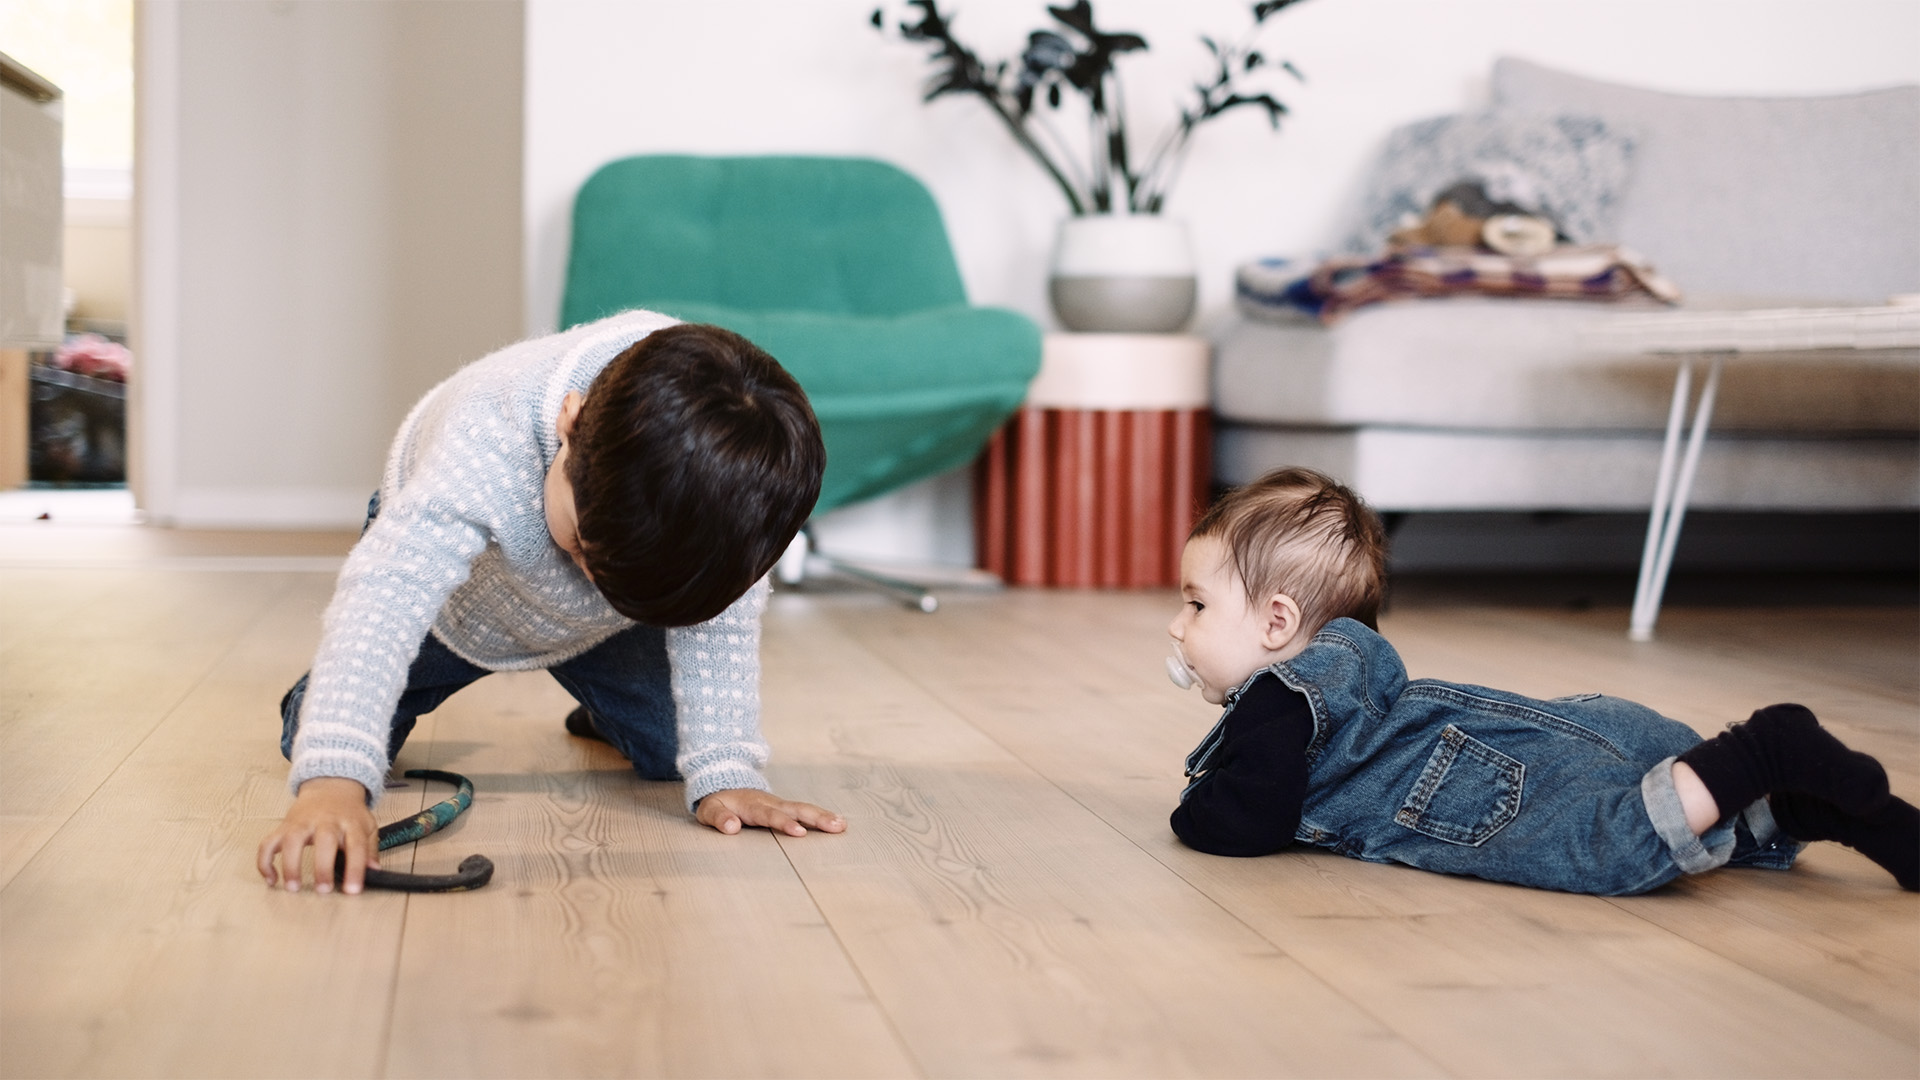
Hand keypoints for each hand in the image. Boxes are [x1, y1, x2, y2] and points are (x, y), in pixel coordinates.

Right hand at [257, 776, 378, 893]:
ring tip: (293, 887)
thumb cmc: (348, 813)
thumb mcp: (367, 826)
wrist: (330, 787)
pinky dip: (265, 862)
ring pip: (292, 840)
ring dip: (290, 864)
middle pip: (324, 841)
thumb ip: (370, 849)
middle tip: (323, 890)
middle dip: (322, 867)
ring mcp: (302, 823)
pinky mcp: (284, 827)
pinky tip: (271, 879)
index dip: (356, 868)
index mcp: (349, 823)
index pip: (356, 845)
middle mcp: (325, 821)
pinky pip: (268, 843)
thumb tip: (374, 871)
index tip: (352, 890)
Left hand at [695, 788, 845, 836]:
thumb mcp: (709, 810)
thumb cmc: (718, 802)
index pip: (771, 815)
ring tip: (841, 825)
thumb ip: (719, 818)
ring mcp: (780, 804)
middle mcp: (771, 803)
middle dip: (816, 818)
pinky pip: (804, 811)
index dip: (784, 823)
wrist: (723, 784)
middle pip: (796, 809)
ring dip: (823, 817)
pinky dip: (821, 817)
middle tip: (835, 826)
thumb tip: (731, 827)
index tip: (799, 832)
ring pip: (804, 809)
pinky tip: (837, 823)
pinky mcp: (785, 808)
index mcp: (753, 805)